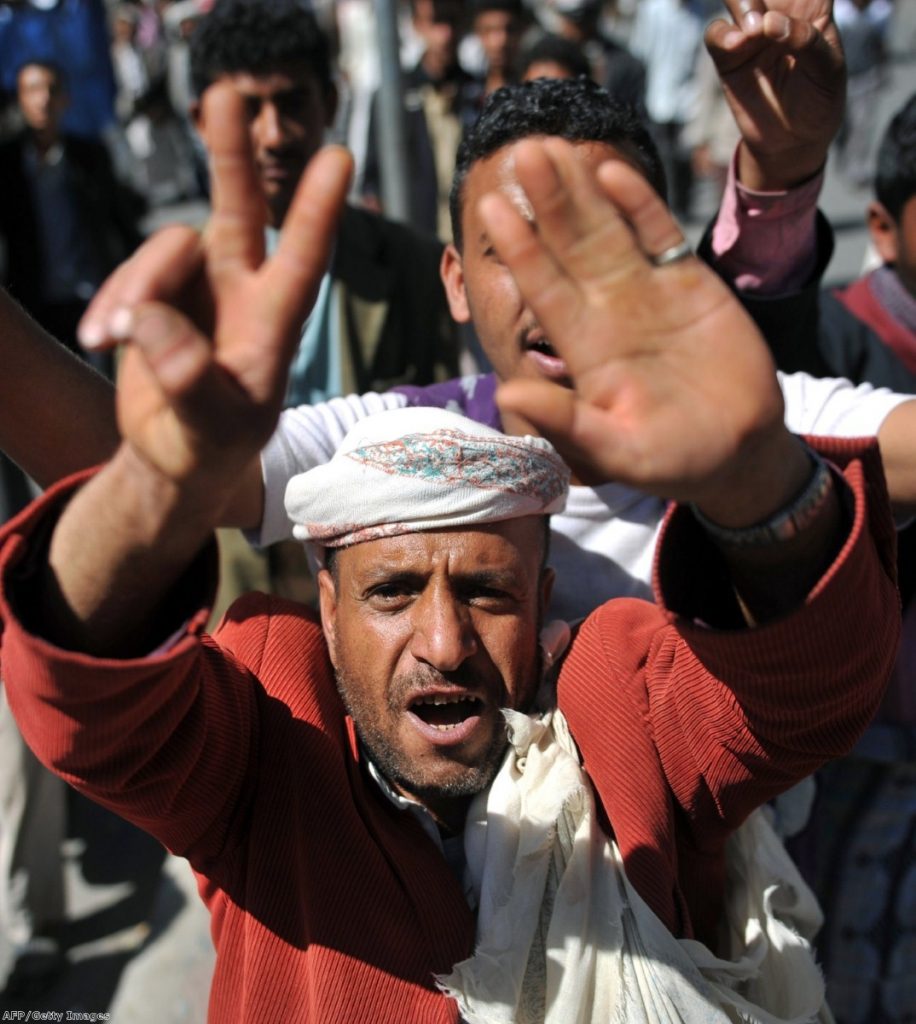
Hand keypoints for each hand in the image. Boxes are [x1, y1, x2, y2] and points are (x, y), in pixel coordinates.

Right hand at [81, 83, 351, 490]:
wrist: (174, 456)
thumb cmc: (211, 447)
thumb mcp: (210, 429)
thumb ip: (187, 381)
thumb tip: (151, 322)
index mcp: (274, 325)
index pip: (304, 260)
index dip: (318, 209)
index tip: (340, 157)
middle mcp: (241, 292)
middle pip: (240, 211)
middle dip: (232, 155)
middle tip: (225, 94)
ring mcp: (197, 286)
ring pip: (166, 248)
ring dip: (134, 289)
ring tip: (111, 340)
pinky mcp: (156, 291)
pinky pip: (130, 274)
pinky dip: (112, 303)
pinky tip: (102, 339)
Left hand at [486, 139, 808, 525]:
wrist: (735, 451)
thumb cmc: (670, 461)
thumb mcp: (615, 451)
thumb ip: (565, 423)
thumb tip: (506, 393)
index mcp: (584, 349)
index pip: (544, 290)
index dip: (521, 250)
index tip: (492, 208)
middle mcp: (608, 312)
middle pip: (571, 247)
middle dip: (547, 201)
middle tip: (520, 151)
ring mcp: (648, 293)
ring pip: (608, 231)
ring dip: (581, 191)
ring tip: (551, 147)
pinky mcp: (690, 283)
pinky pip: (659, 234)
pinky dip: (638, 203)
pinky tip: (610, 171)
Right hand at [705, 0, 844, 189]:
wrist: (795, 139)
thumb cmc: (820, 97)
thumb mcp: (828, 69)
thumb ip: (806, 39)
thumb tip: (767, 22)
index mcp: (812, 3)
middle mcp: (779, 10)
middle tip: (762, 16)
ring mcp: (751, 32)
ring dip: (743, 3)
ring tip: (754, 30)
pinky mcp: (728, 55)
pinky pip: (716, 33)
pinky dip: (722, 35)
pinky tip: (737, 45)